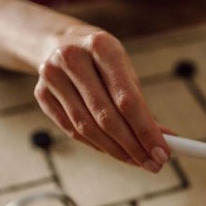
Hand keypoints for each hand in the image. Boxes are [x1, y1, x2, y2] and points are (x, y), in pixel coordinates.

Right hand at [34, 24, 168, 170]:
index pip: (127, 99)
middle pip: (105, 117)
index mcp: (101, 46)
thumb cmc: (103, 61)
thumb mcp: (124, 71)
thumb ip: (141, 105)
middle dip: (133, 146)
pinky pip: (72, 130)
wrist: (59, 41)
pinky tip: (114, 151)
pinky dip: (96, 145)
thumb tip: (164, 140)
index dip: (146, 131)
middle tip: (153, 164)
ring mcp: (52, 76)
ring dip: (115, 151)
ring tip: (137, 161)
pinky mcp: (41, 94)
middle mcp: (72, 58)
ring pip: (86, 128)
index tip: (162, 153)